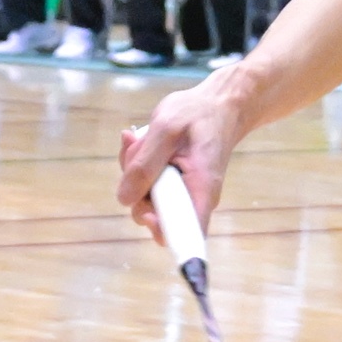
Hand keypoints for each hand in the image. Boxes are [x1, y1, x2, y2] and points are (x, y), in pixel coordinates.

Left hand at [117, 87, 245, 242]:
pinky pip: (144, 186)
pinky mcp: (167, 186)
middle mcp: (189, 201)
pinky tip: (140, 142)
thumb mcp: (166, 129)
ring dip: (133, 171)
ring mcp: (177, 195)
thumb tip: (124, 199)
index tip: (146, 209)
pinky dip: (136, 165)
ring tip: (142, 140)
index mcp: (200, 192)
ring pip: (143, 199)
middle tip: (138, 149)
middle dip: (136, 187)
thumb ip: (145, 163)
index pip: (185, 235)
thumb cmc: (198, 115)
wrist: (217, 106)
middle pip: (153, 216)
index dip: (160, 230)